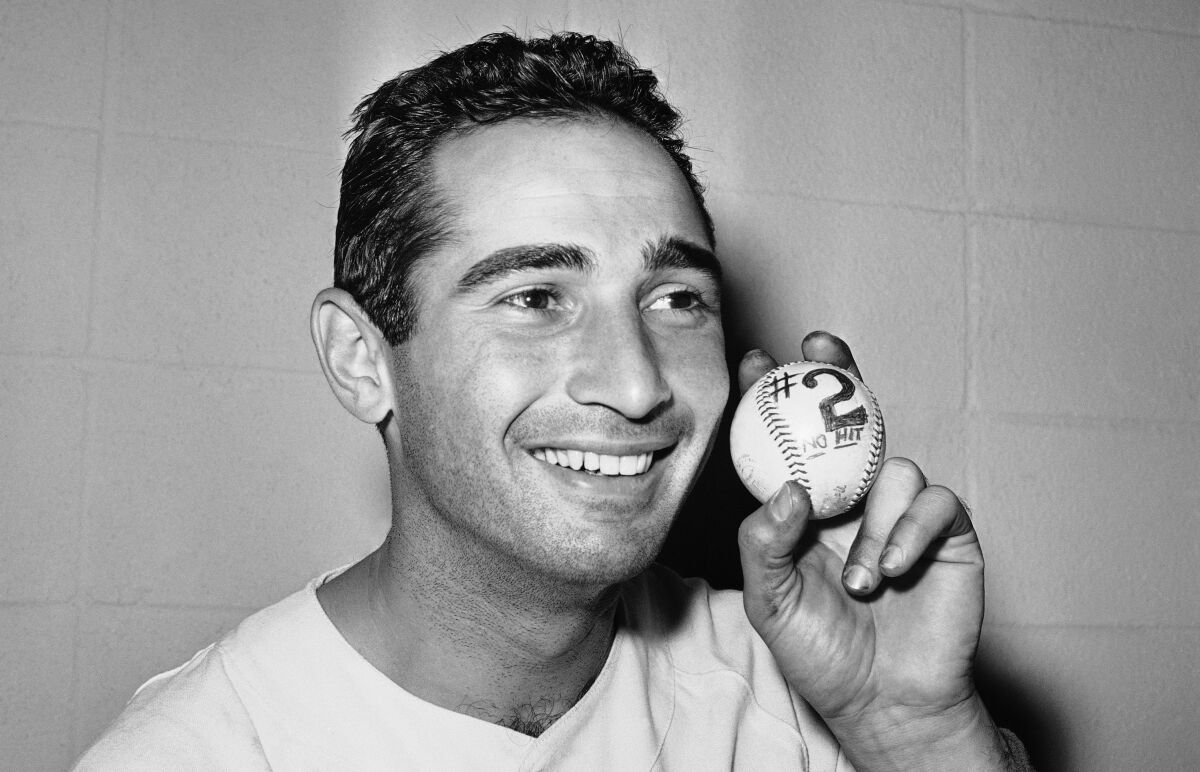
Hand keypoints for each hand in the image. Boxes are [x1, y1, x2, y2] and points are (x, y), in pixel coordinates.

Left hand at [737, 332, 1006, 769]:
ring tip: (861, 580)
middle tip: (820, 347)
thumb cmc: (822, 652)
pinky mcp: (947, 533)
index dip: (774, 397)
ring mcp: (901, 512)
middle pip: (851, 420)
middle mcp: (854, 499)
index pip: (790, 441)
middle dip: (838, 374)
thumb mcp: (770, 601)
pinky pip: (935, 504)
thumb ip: (763, 543)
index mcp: (807, 508)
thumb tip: (786, 488)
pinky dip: (911, 533)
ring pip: (894, 467)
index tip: (754, 362)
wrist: (884, 700)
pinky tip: (893, 572)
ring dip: (873, 524)